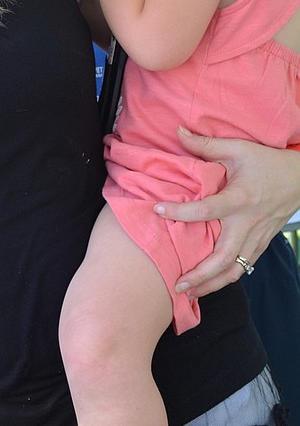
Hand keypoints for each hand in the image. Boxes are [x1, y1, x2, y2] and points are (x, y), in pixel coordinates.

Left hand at [154, 129, 299, 298]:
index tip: (157, 210)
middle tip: (176, 284)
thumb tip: (177, 132)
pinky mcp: (262, 244)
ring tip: (188, 293)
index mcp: (240, 198)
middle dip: (200, 275)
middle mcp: (248, 223)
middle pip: (223, 258)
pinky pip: (244, 267)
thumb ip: (206, 145)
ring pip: (235, 270)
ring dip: (211, 285)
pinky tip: (209, 285)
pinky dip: (226, 279)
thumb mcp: (238, 149)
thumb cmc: (267, 162)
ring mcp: (257, 237)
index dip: (180, 211)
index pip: (206, 210)